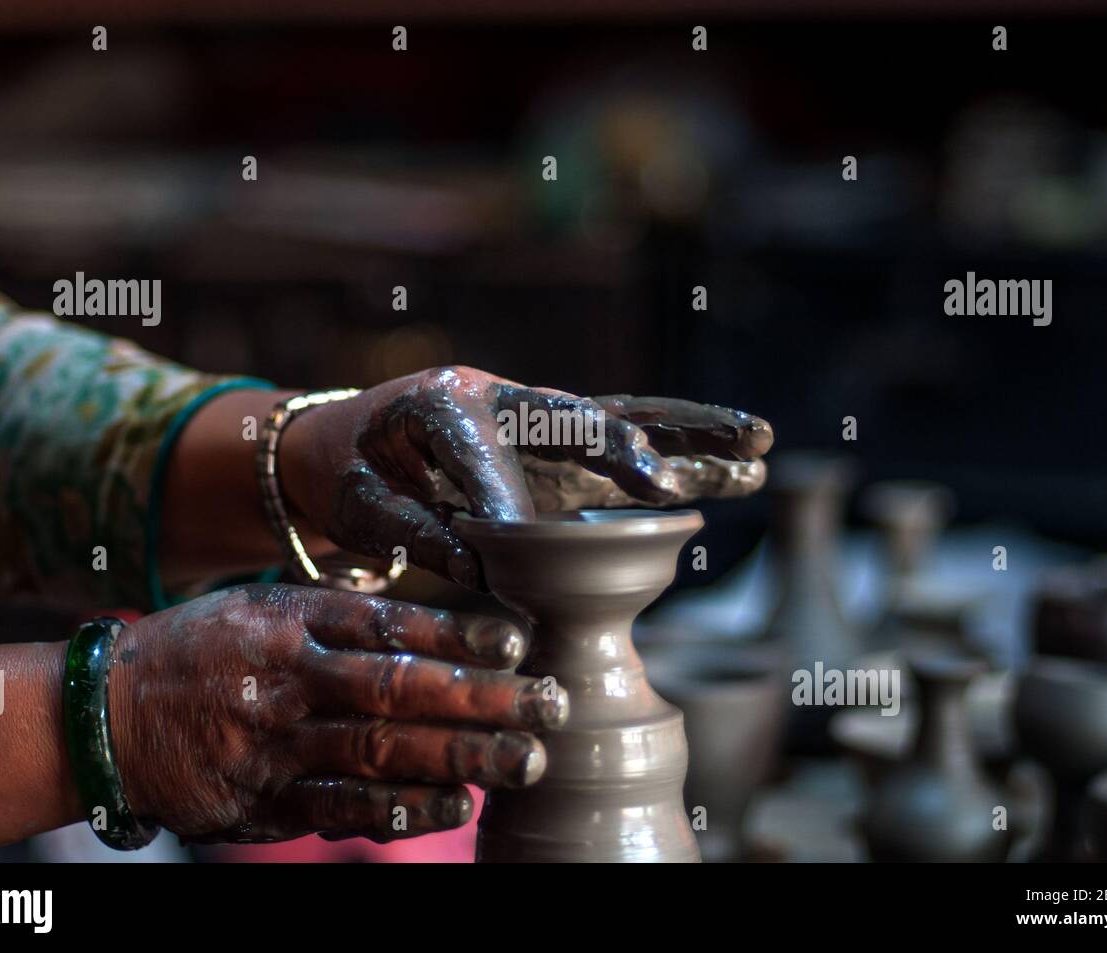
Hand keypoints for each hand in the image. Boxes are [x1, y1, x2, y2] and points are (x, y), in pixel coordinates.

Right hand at [108, 584, 566, 844]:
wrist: (105, 712)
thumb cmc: (205, 650)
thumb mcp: (262, 607)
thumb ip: (338, 615)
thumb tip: (435, 626)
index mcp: (290, 619)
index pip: (388, 624)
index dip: (458, 636)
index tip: (517, 644)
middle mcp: (286, 678)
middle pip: (399, 689)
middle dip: (482, 700)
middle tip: (549, 706)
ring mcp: (275, 743)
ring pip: (381, 751)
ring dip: (461, 757)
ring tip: (523, 760)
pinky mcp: (264, 800)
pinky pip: (343, 807)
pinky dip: (402, 810)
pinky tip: (454, 807)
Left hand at [280, 366, 772, 588]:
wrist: (349, 438)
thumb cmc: (349, 470)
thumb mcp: (358, 504)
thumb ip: (410, 531)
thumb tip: (478, 565)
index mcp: (440, 404)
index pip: (476, 451)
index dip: (497, 495)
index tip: (516, 540)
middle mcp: (504, 400)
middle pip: (572, 418)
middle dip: (618, 449)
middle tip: (658, 483)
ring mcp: (542, 422)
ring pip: (624, 421)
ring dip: (690, 435)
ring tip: (758, 444)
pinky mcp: (565, 449)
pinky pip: (631, 445)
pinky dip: (685, 452)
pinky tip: (740, 463)